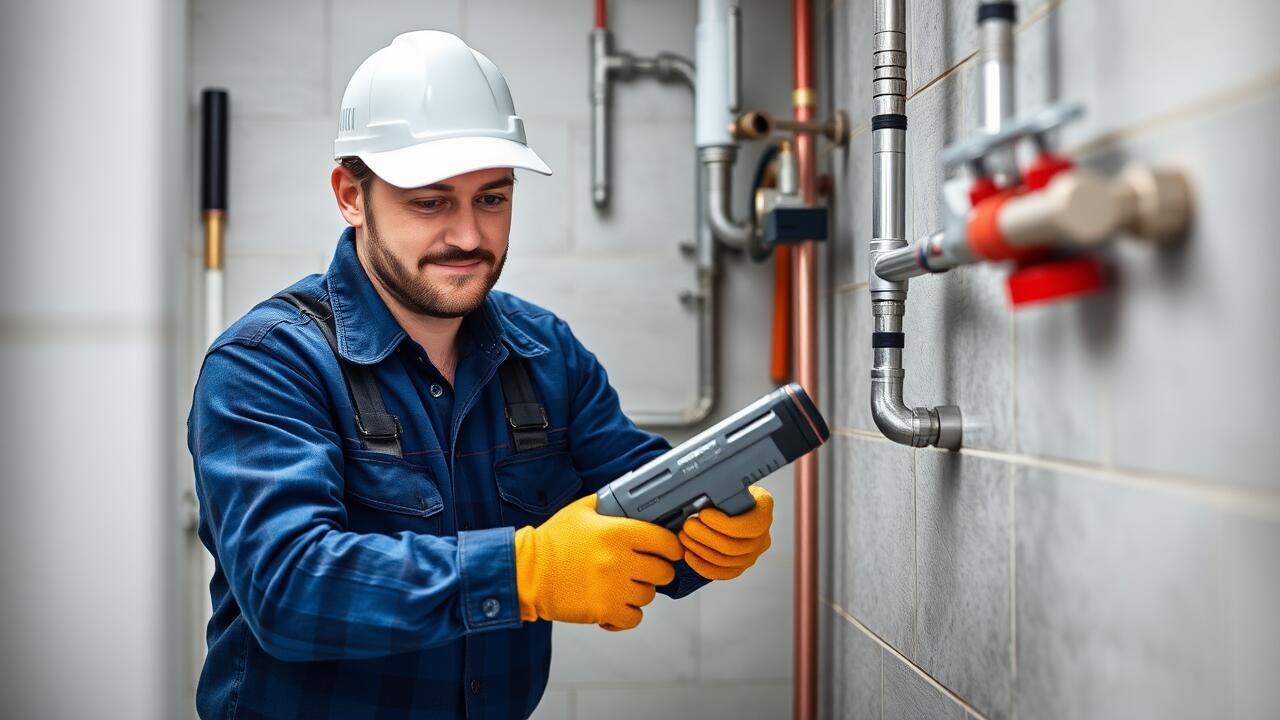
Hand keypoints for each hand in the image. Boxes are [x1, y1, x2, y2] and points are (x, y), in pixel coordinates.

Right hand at [514, 493, 681, 630]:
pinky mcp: (603, 611)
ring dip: (640, 591)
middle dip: (657, 570)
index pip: (665, 542)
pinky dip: (627, 614)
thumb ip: (608, 502)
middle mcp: (619, 560)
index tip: (668, 550)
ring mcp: (612, 588)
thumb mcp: (581, 510)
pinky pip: (633, 618)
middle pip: (663, 572)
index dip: (671, 546)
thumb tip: (631, 497)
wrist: (527, 572)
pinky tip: (616, 603)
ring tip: (623, 584)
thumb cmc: (552, 541)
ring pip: (649, 596)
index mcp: (617, 532)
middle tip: (644, 568)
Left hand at [679, 485, 772, 580]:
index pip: (747, 526)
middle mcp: (763, 536)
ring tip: (684, 537)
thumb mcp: (730, 485)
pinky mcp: (741, 566)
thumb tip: (699, 498)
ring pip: (726, 561)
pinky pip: (723, 573)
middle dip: (705, 537)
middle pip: (733, 547)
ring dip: (700, 550)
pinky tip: (690, 554)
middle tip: (687, 526)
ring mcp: (753, 554)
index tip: (703, 514)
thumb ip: (720, 492)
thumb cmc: (729, 494)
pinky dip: (703, 566)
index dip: (722, 523)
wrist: (734, 505)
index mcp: (763, 511)